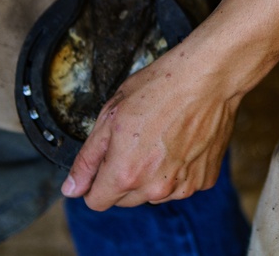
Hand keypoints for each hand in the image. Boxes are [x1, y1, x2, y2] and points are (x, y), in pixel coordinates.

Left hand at [60, 44, 242, 209]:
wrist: (207, 78)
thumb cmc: (159, 88)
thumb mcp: (110, 115)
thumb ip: (88, 159)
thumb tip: (71, 189)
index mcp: (124, 174)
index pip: (95, 201)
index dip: (95, 182)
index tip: (104, 162)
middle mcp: (154, 189)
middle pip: (124, 200)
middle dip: (123, 177)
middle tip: (134, 141)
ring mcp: (183, 186)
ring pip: (154, 194)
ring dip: (151, 176)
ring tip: (161, 139)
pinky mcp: (204, 180)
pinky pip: (181, 185)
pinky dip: (178, 170)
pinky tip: (182, 142)